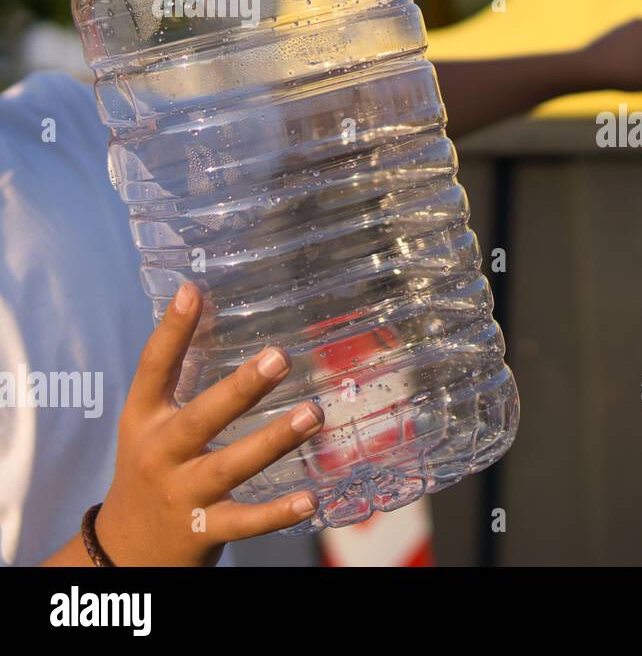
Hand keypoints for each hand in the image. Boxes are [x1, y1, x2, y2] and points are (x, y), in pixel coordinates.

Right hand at [93, 283, 323, 565]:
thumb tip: (208, 306)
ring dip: (273, 440)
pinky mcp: (204, 530)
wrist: (124, 553)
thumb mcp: (150, 424)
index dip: (171, 331)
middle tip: (279, 357)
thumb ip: (179, 376)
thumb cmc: (150, 470)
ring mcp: (182, 494)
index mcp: (144, 421)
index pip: (154, 369)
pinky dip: (277, 513)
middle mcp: (160, 454)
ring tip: (313, 414)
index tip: (193, 291)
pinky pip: (246, 521)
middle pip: (200, 418)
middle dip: (239, 389)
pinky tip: (310, 499)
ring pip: (230, 466)